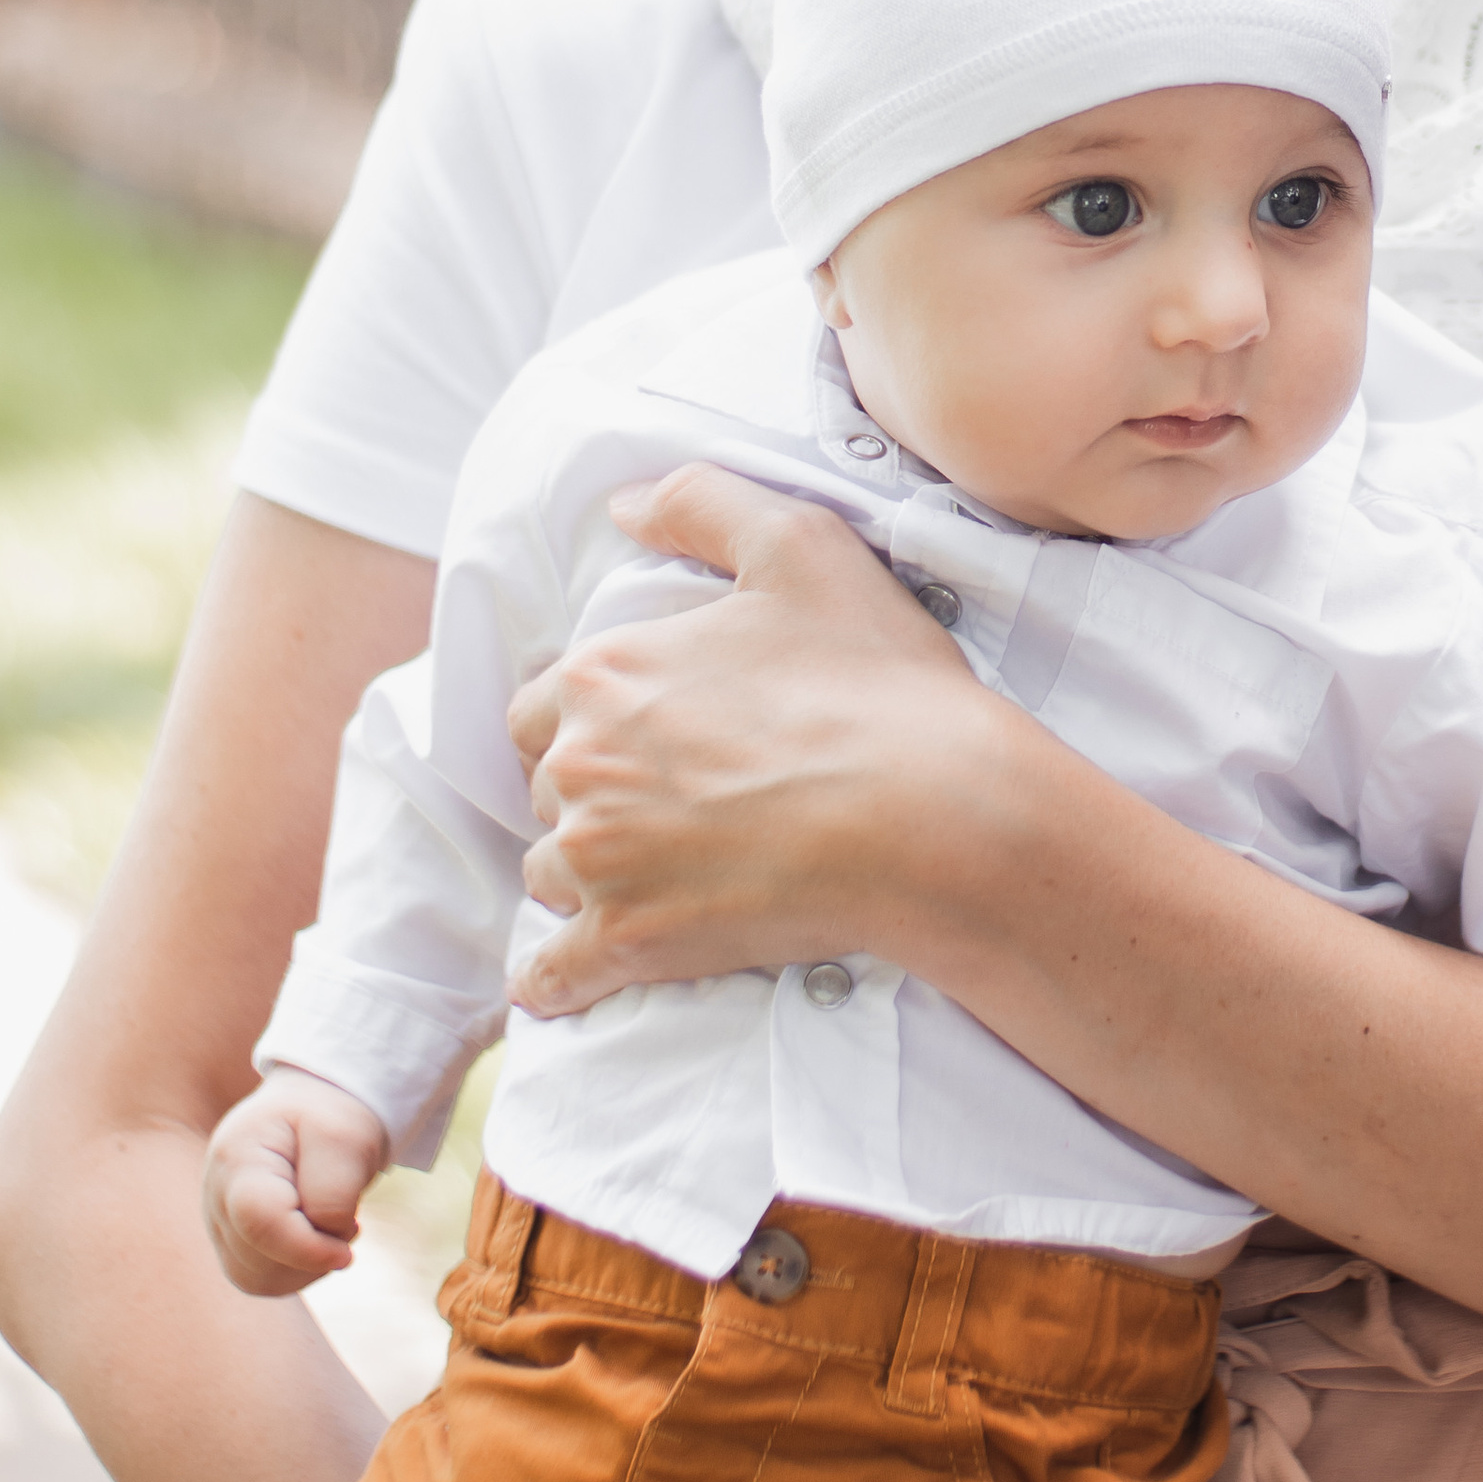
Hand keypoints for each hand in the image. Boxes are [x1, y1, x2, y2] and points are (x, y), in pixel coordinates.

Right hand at [202, 1068, 389, 1296]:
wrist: (311, 1109)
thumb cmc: (329, 1118)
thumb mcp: (346, 1136)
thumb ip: (334, 1191)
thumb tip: (322, 1245)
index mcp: (237, 1156)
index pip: (260, 1221)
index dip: (308, 1246)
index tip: (352, 1237)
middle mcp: (216, 1195)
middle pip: (259, 1260)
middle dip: (314, 1252)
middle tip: (348, 1218)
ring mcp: (218, 1223)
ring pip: (259, 1280)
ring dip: (308, 1266)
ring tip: (332, 1224)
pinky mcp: (233, 1245)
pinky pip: (262, 1281)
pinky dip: (299, 1270)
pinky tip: (317, 1238)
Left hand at [506, 467, 1016, 1020]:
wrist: (937, 816)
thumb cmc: (877, 684)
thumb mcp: (803, 547)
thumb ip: (703, 503)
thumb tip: (625, 503)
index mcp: (607, 673)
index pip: (545, 707)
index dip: (592, 722)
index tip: (651, 740)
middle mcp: (583, 765)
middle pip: (550, 792)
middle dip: (596, 798)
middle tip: (673, 806)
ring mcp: (602, 860)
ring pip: (553, 876)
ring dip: (591, 879)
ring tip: (663, 877)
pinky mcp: (632, 943)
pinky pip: (555, 974)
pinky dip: (560, 978)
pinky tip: (574, 978)